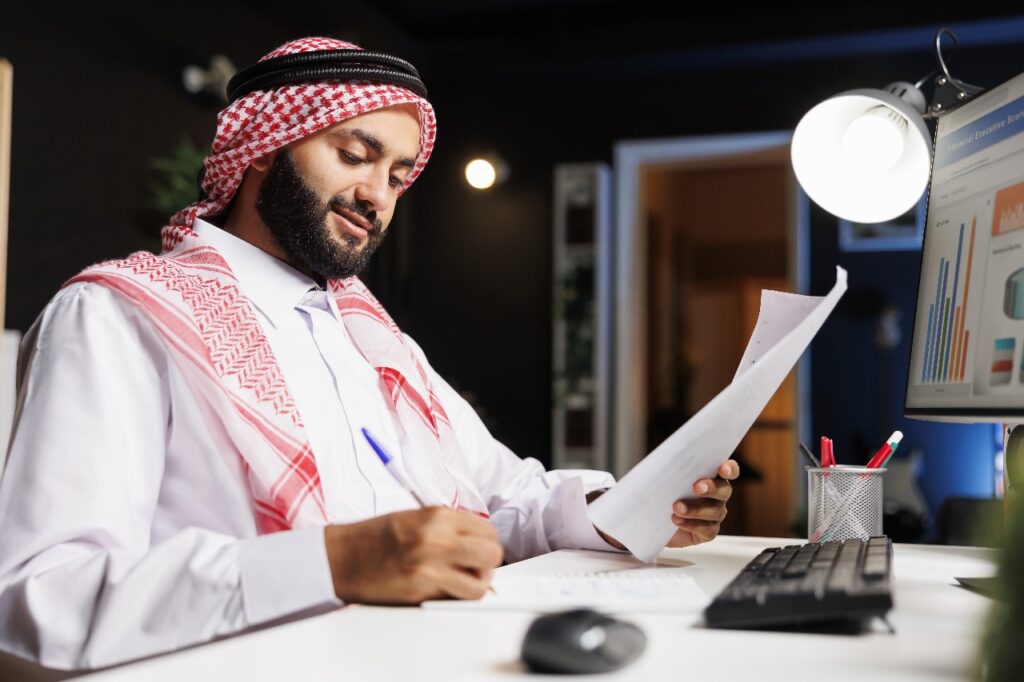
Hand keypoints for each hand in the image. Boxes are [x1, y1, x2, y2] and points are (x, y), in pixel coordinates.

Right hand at [324, 507, 502, 603]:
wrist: (340, 558)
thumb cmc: (375, 538)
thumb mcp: (416, 518)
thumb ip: (449, 527)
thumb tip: (479, 543)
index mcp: (437, 516)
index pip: (488, 530)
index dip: (487, 542)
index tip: (478, 549)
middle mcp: (437, 539)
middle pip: (492, 555)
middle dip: (488, 563)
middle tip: (475, 566)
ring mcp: (429, 568)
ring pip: (480, 584)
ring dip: (474, 585)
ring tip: (460, 581)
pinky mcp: (420, 592)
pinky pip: (455, 600)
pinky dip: (454, 598)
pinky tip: (441, 590)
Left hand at [667, 459, 739, 547]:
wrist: (651, 519)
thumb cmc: (660, 492)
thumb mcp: (662, 477)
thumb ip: (669, 467)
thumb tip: (665, 460)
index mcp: (711, 476)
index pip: (729, 470)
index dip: (730, 469)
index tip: (723, 469)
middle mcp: (718, 495)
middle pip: (724, 490)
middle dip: (712, 488)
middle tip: (697, 487)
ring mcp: (715, 514)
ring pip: (715, 511)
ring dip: (696, 509)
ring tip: (676, 507)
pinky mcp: (708, 532)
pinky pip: (706, 529)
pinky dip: (691, 524)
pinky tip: (676, 520)